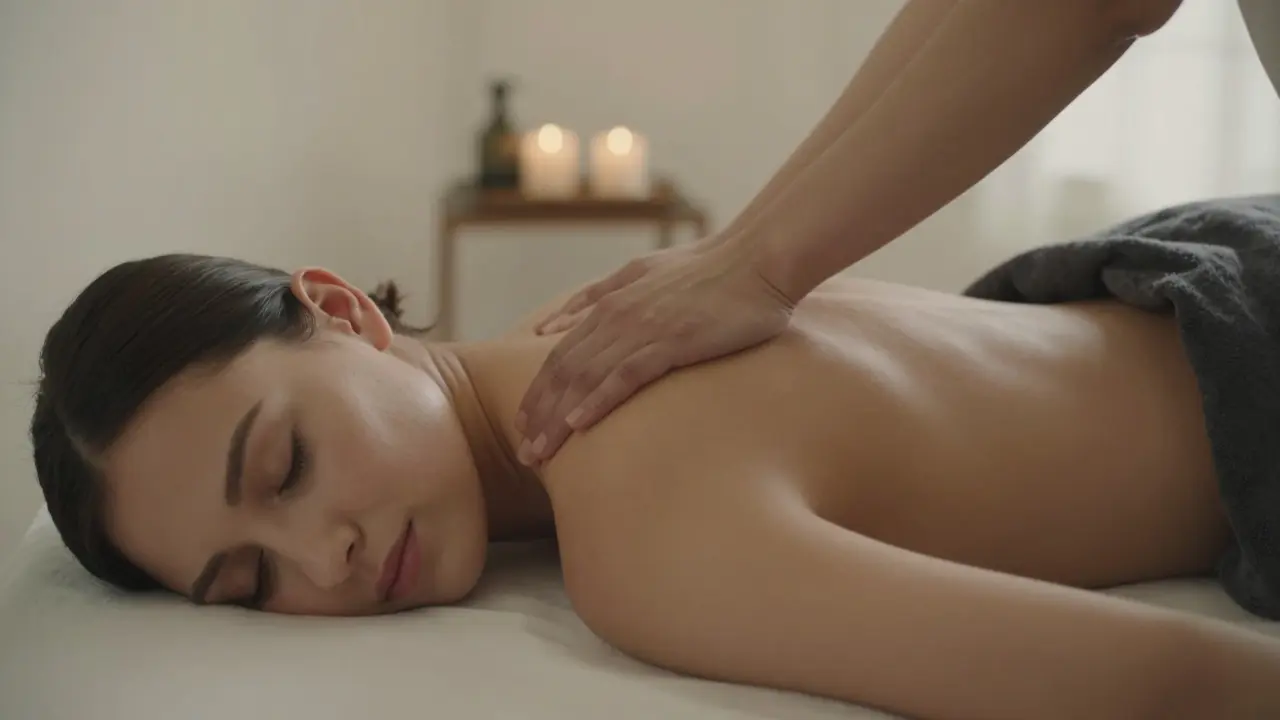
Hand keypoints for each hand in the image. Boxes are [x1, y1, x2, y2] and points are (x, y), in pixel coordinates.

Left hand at [515, 235, 794, 465]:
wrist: (756, 260)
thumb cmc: (707, 270)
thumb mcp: (639, 272)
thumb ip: (595, 297)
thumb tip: (553, 324)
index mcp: (609, 303)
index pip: (560, 355)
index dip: (539, 392)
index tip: (524, 425)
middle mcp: (617, 315)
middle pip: (564, 372)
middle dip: (539, 414)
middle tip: (525, 454)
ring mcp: (642, 328)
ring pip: (586, 378)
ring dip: (558, 418)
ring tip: (541, 452)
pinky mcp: (672, 342)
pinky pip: (625, 376)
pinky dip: (598, 400)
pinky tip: (579, 425)